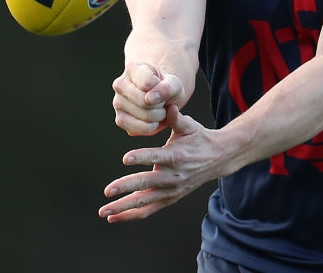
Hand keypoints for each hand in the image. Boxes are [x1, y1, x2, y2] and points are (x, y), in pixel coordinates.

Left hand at [98, 105, 221, 222]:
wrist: (218, 158)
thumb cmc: (199, 138)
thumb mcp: (190, 126)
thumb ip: (176, 117)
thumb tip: (168, 104)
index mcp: (176, 156)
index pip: (156, 157)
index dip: (141, 157)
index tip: (125, 158)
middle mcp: (173, 176)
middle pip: (147, 184)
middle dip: (126, 187)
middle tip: (108, 190)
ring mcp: (172, 190)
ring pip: (145, 202)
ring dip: (124, 207)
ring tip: (105, 211)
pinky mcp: (170, 198)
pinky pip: (149, 210)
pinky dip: (132, 215)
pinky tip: (115, 217)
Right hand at [112, 62, 184, 135]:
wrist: (159, 97)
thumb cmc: (166, 87)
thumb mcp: (175, 83)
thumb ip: (167, 87)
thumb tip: (149, 99)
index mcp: (132, 68)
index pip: (147, 83)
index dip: (161, 89)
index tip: (163, 87)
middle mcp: (120, 84)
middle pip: (145, 102)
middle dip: (161, 105)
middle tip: (163, 102)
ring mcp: (117, 103)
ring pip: (145, 116)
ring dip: (159, 116)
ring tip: (159, 109)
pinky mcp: (120, 120)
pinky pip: (140, 129)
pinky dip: (153, 127)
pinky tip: (154, 119)